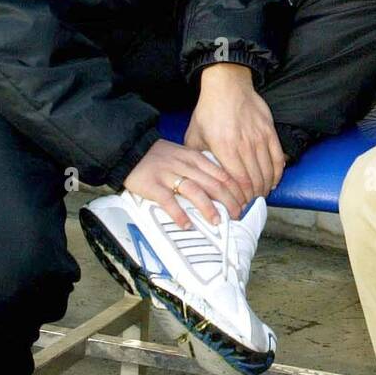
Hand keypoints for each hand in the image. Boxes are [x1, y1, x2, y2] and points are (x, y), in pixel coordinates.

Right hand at [122, 138, 246, 228]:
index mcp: (195, 158)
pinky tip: (186, 224)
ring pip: (194, 191)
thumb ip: (200, 167)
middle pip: (212, 183)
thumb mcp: (184, 154)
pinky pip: (168, 201)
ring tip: (217, 221)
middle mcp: (185, 165)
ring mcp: (169, 175)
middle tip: (236, 215)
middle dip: (228, 201)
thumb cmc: (159, 156)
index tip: (243, 202)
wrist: (131, 150)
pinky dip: (179, 214)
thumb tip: (221, 186)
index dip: (236, 190)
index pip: (222, 173)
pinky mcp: (153, 185)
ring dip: (208, 207)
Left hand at [184, 62, 284, 205]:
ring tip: (260, 196)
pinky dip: (277, 173)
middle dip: (252, 197)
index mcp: (224, 147)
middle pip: (254, 179)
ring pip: (267, 171)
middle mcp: (244, 144)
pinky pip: (278, 157)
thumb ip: (198, 157)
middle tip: (249, 205)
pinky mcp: (269, 131)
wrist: (227, 85)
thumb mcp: (195, 135)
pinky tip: (273, 181)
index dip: (241, 198)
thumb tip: (197, 176)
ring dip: (265, 187)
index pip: (238, 181)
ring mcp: (259, 137)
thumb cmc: (209, 110)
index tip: (238, 206)